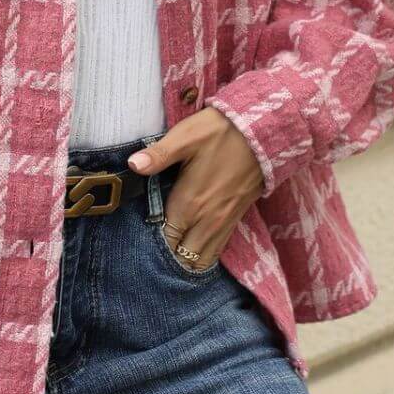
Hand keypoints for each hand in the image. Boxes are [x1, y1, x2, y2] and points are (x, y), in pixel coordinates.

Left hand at [127, 109, 264, 271]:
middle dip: (168, 257)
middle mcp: (206, 222)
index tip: (140, 238)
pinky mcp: (236, 220)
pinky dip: (204, 254)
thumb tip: (132, 164)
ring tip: (173, 248)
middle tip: (153, 246)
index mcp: (189, 204)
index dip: (152, 245)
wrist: (261, 132)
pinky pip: (217, 251)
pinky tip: (193, 242)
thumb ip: (158, 155)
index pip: (166, 242)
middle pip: (183, 259)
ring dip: (187, 260)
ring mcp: (224, 224)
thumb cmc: (219, 132)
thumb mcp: (185, 137)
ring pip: (203, 261)